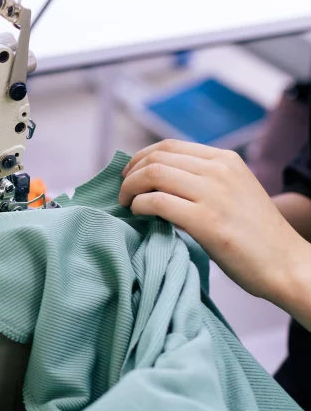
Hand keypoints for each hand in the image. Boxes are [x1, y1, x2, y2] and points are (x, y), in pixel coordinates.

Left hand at [119, 140, 310, 311]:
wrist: (286, 264)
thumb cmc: (255, 235)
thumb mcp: (232, 192)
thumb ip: (202, 180)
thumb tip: (156, 179)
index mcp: (225, 159)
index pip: (168, 146)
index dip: (140, 158)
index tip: (129, 175)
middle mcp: (219, 170)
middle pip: (156, 158)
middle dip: (131, 174)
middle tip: (123, 192)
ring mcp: (213, 194)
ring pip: (153, 174)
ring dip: (130, 189)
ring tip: (127, 204)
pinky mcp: (206, 221)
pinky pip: (157, 202)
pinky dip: (139, 206)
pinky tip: (140, 215)